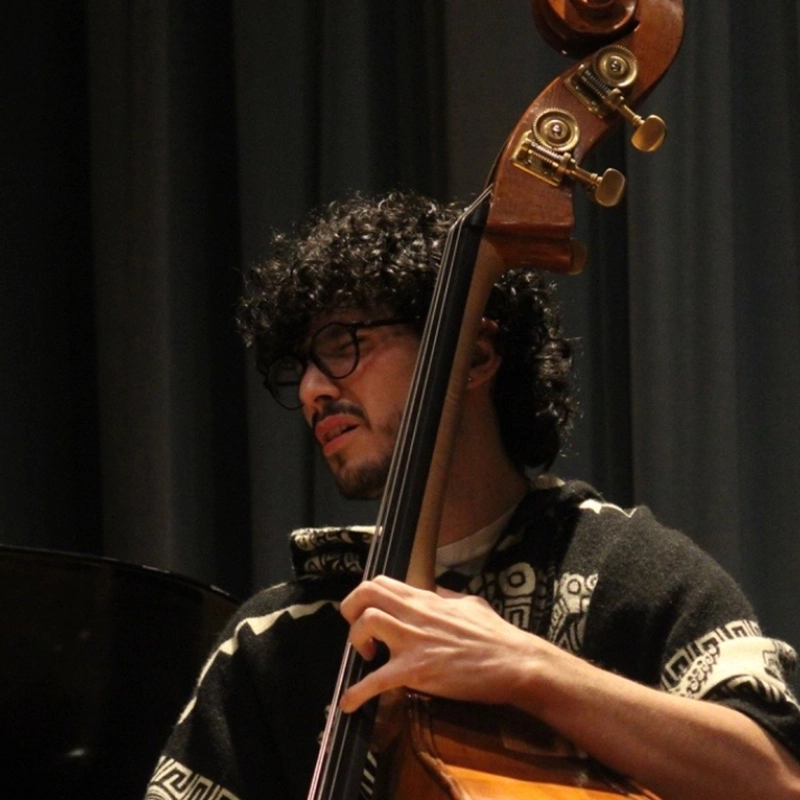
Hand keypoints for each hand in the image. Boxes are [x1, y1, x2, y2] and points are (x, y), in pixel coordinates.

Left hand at [337, 575, 537, 712]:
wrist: (515, 663)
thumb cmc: (497, 636)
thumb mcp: (470, 604)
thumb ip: (447, 597)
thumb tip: (436, 593)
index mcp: (426, 600)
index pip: (381, 582)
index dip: (364, 596)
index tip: (364, 614)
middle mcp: (416, 614)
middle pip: (366, 594)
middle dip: (350, 610)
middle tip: (357, 632)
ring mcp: (415, 641)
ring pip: (367, 623)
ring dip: (355, 641)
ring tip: (365, 658)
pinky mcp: (417, 671)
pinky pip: (377, 680)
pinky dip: (357, 693)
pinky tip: (348, 703)